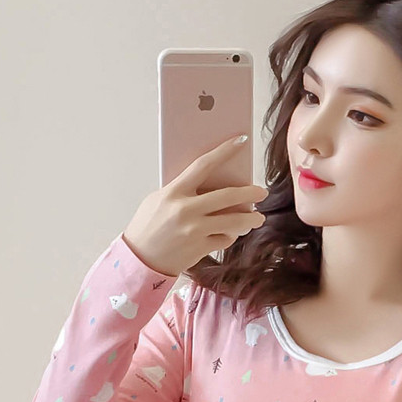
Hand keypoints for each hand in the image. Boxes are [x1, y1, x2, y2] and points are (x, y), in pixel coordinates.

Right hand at [122, 135, 267, 277]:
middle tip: (262, 191)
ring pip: (233, 221)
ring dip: (250, 218)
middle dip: (250, 192)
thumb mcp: (159, 200)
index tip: (241, 141)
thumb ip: (182, 190)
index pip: (203, 164)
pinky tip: (232, 233)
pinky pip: (224, 239)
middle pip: (227, 195)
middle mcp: (186, 210)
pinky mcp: (200, 249)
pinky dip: (230, 235)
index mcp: (174, 192)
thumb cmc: (147, 227)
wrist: (139, 260)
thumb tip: (209, 182)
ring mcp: (195, 230)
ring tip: (257, 217)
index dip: (224, 150)